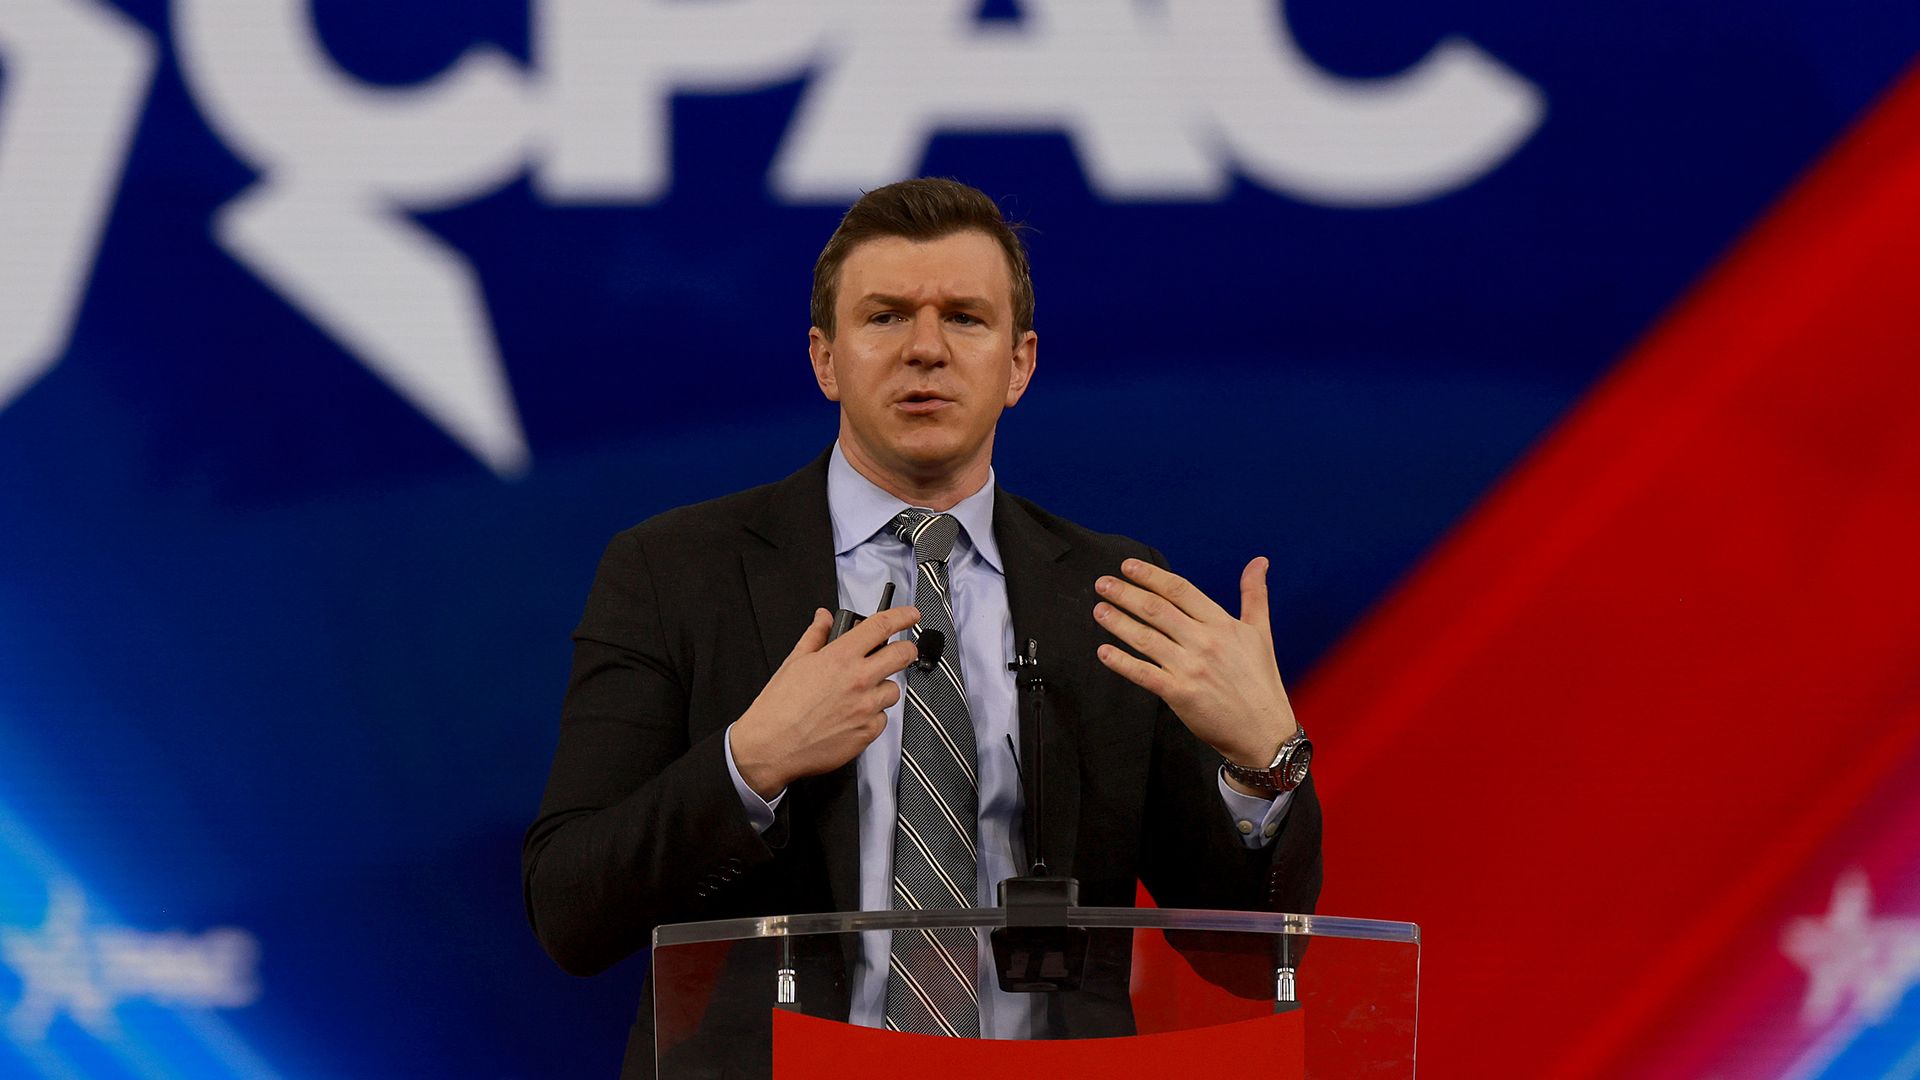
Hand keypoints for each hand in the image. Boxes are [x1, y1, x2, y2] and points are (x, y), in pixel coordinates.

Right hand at [730, 605, 920, 797]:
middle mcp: (859, 680)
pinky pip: (883, 718)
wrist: (772, 746)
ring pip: (894, 689)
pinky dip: (873, 715)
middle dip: (907, 649)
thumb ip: (815, 635)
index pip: (882, 626)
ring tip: (861, 693)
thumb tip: (824, 618)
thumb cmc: (779, 707)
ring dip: (883, 687)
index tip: (910, 615)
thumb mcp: (794, 662)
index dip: (902, 616)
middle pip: (902, 655)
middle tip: (902, 650)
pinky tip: (853, 716)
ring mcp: (866, 707)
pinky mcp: (868, 732)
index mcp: (840, 657)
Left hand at [1093, 557, 1298, 768]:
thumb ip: (1255, 594)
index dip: (1151, 576)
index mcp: (1222, 624)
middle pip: (1157, 610)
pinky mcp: (1180, 694)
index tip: (1129, 567)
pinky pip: (1144, 674)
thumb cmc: (1261, 683)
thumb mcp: (1261, 633)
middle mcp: (1205, 642)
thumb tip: (1259, 561)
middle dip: (1126, 593)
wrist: (1264, 732)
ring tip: (1099, 610)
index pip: (1180, 591)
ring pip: (1146, 638)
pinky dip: (1122, 662)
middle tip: (1103, 584)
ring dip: (1118, 622)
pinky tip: (1104, 652)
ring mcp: (1191, 668)